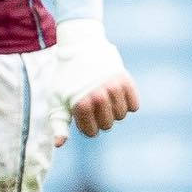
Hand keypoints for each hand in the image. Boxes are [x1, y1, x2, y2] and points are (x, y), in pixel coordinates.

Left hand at [47, 19, 140, 146]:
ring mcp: (113, 87)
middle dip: (100, 118)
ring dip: (113, 110)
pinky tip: (116, 93)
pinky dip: (127, 103)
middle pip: (108, 125)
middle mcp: (98, 96)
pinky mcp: (126, 80)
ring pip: (121, 116)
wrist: (80, 47)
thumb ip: (59, 123)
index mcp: (80, 103)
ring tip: (104, 96)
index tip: (82, 114)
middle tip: (94, 104)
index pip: (92, 132)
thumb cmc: (66, 78)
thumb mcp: (57, 99)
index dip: (87, 126)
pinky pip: (134, 105)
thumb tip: (59, 144)